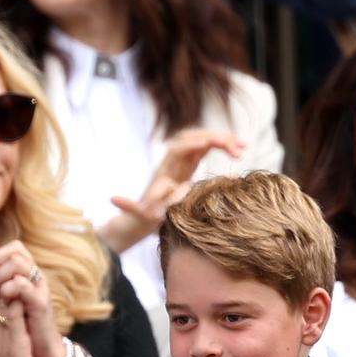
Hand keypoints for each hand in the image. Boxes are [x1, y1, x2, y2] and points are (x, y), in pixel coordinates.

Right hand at [0, 241, 60, 356]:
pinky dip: (14, 297)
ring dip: (6, 278)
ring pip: (0, 298)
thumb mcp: (9, 350)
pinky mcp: (13, 340)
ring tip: (13, 261)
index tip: (6, 263)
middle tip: (6, 253)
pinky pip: (11, 314)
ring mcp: (3, 332)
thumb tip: (11, 322)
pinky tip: (20, 284)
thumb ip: (8, 333)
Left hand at [101, 129, 240, 251]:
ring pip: (202, 139)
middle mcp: (173, 160)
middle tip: (237, 148)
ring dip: (222, 139)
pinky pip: (207, 147)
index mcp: (163, 170)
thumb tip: (111, 199)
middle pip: (192, 138)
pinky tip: (240, 150)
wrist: (145, 217)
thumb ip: (129, 207)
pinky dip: (223, 145)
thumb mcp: (138, 215)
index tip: (207, 144)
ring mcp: (183, 160)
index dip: (191, 145)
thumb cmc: (146, 218)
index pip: (177, 150)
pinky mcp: (191, 163)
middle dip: (213, 138)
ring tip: (243, 147)